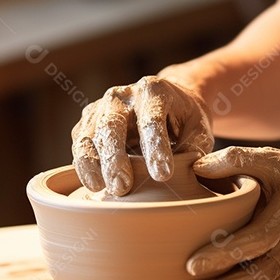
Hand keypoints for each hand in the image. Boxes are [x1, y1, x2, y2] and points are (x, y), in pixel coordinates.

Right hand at [71, 76, 213, 195]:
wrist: (166, 103)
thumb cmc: (185, 120)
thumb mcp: (199, 130)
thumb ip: (194, 149)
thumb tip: (188, 173)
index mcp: (154, 91)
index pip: (152, 120)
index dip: (156, 148)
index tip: (163, 175)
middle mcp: (122, 95)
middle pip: (112, 125)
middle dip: (115, 158)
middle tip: (122, 187)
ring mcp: (101, 108)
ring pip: (89, 135)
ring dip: (92, 164)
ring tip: (101, 189)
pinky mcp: (88, 123)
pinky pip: (80, 144)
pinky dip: (83, 165)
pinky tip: (94, 184)